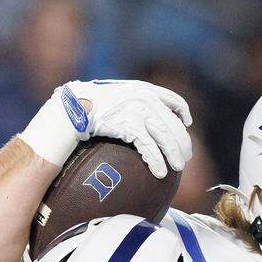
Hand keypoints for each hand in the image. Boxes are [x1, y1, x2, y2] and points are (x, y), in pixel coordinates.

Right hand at [19, 79, 192, 177]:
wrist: (74, 105)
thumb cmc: (92, 103)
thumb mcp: (118, 95)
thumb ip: (135, 102)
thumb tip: (146, 119)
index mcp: (145, 89)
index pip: (173, 99)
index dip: (183, 112)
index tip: (186, 123)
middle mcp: (146, 98)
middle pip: (174, 124)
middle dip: (182, 141)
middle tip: (184, 156)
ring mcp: (139, 111)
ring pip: (166, 137)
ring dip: (174, 154)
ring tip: (178, 167)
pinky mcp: (130, 125)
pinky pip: (149, 148)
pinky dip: (157, 161)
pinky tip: (160, 172)